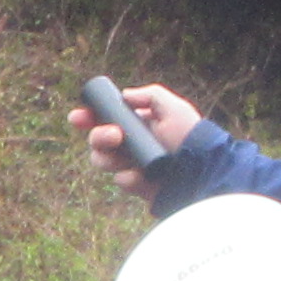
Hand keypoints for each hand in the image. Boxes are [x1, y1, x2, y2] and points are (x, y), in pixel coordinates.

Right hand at [75, 81, 201, 179]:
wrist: (203, 171)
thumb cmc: (190, 137)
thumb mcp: (174, 108)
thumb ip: (150, 95)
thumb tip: (124, 95)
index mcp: (138, 123)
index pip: (106, 117)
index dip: (88, 116)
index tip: (77, 117)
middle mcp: (131, 143)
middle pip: (97, 139)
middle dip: (98, 136)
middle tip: (114, 135)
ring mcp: (132, 165)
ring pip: (102, 160)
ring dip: (108, 157)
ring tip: (127, 159)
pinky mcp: (137, 185)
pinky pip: (120, 180)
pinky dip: (130, 177)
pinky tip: (144, 177)